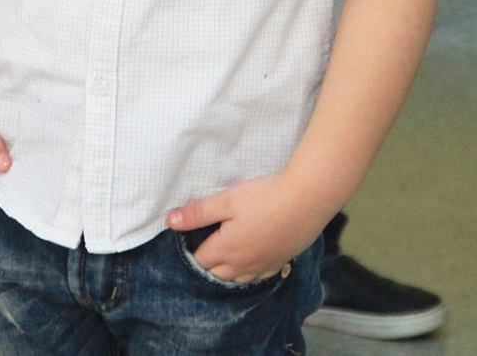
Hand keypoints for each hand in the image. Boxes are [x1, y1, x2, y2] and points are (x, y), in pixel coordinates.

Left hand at [165, 171, 336, 283]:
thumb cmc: (264, 196)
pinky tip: (248, 263)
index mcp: (226, 250)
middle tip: (202, 250)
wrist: (307, 199)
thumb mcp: (227, 200)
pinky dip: (247, 274)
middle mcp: (243, 265)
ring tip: (221, 260)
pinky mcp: (280, 262)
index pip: (199, 260)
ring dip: (226, 273)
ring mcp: (263, 266)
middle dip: (206, 266)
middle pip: (216, 275)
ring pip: (237, 280)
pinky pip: (258, 277)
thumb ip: (198, 212)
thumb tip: (169, 222)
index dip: (191, 251)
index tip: (188, 241)